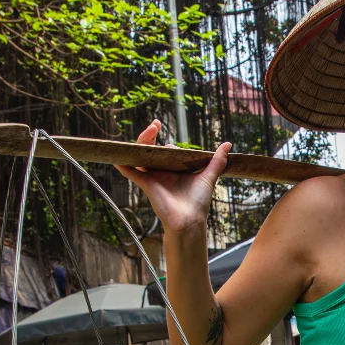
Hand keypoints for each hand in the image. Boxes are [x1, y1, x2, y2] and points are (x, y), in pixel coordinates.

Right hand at [113, 119, 229, 233]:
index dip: (164, 140)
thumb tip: (227, 144)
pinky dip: (123, 166)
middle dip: (150, 135)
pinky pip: (131, 174)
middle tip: (155, 124)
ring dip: (139, 143)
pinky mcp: (146, 184)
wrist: (190, 220)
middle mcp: (161, 172)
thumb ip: (216, 161)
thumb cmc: (198, 202)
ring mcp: (152, 178)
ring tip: (147, 131)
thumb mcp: (208, 176)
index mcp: (173, 169)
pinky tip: (116, 158)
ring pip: (139, 157)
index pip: (164, 150)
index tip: (163, 127)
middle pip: (149, 150)